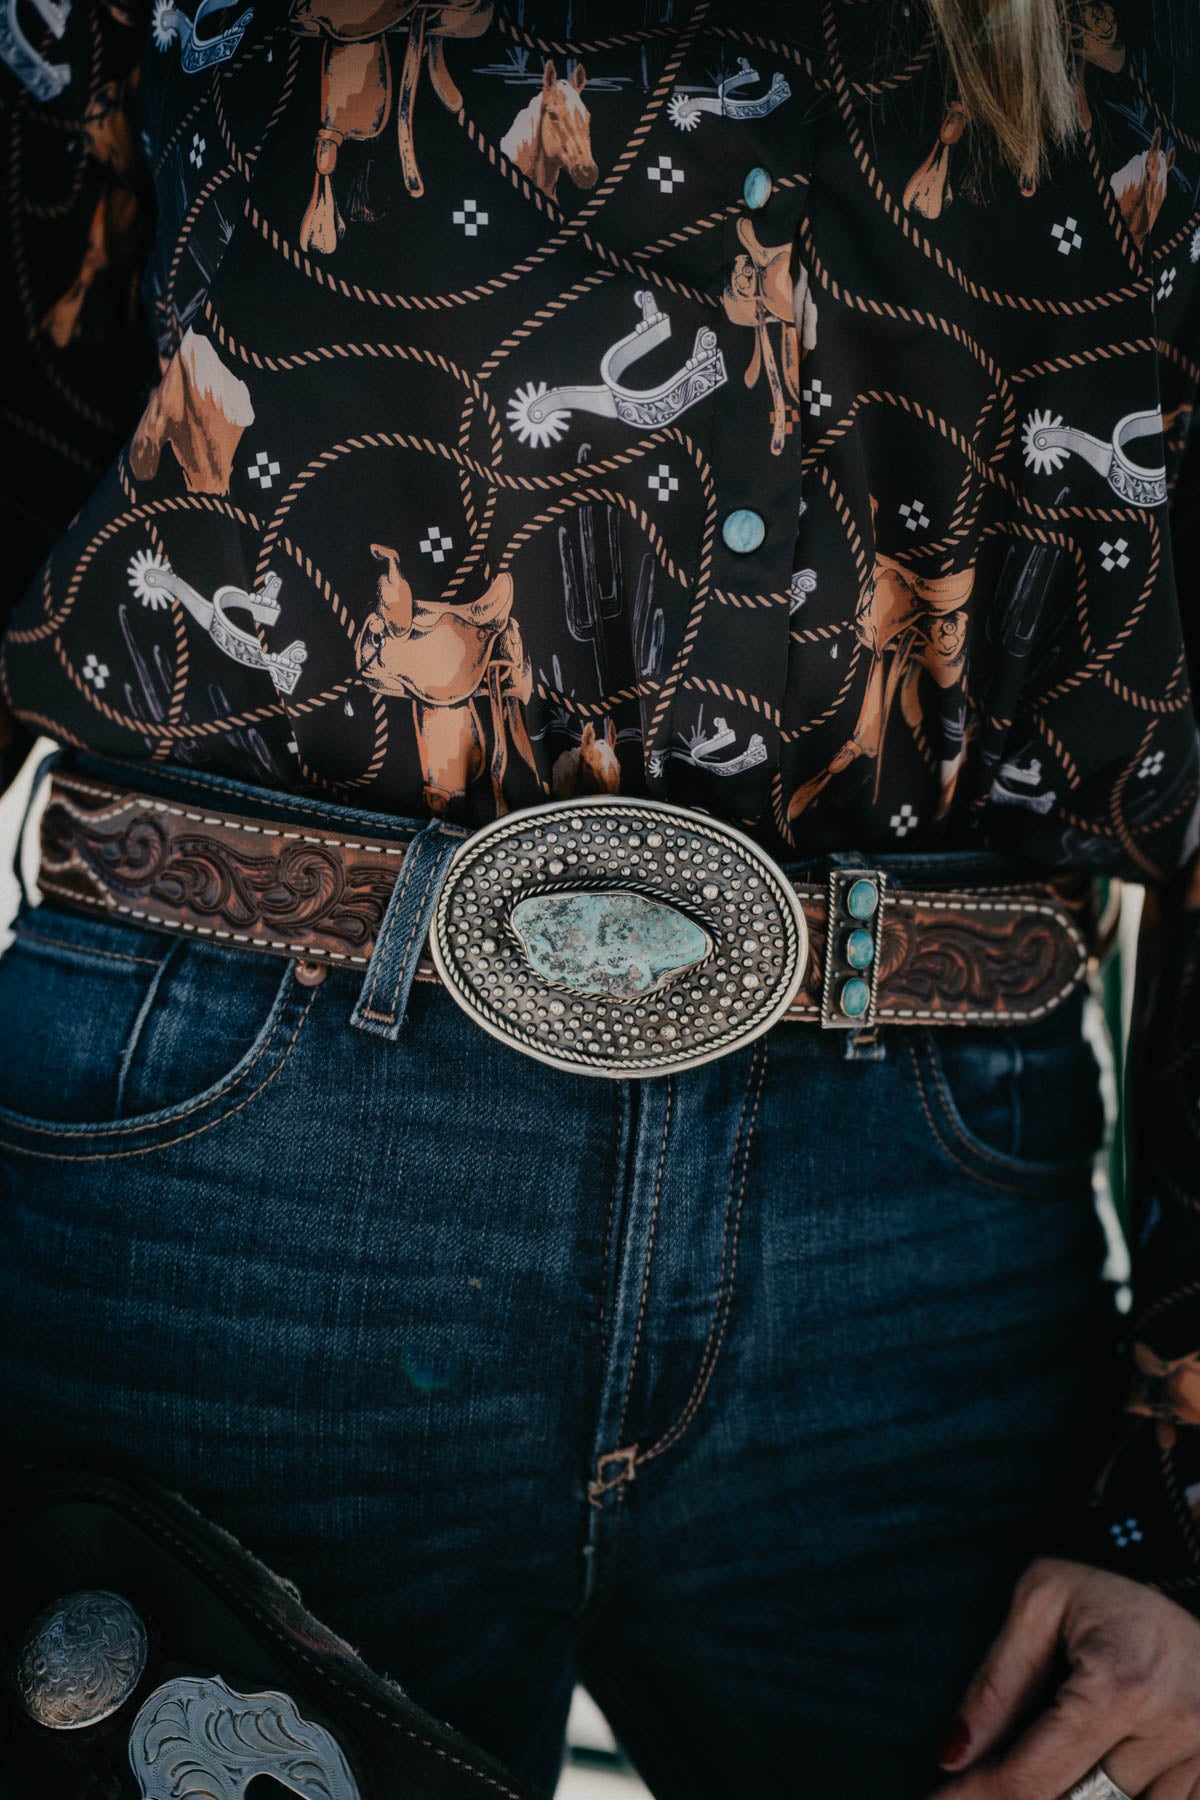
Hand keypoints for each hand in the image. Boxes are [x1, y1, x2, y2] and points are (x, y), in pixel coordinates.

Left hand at [929, 1558, 1199, 1797]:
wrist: (1190, 1572)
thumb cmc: (1107, 1582)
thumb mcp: (1039, 1603)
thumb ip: (997, 1682)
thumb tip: (952, 1755)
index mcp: (1122, 1685)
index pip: (1034, 1777)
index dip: (976, 1797)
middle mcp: (1174, 1729)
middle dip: (1023, 1793)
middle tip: (986, 1776)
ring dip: (1076, 1794)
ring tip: (1051, 1752)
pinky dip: (1118, 1797)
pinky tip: (1090, 1769)